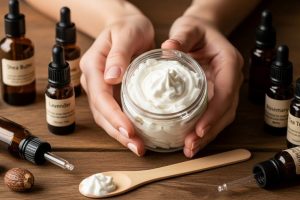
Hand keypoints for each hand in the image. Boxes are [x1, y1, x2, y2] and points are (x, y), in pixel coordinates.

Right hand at [80, 15, 153, 155]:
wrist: (129, 27)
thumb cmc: (128, 27)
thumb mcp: (126, 34)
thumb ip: (118, 55)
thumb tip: (112, 78)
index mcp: (93, 65)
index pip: (100, 96)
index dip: (113, 115)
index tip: (129, 130)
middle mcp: (93, 80)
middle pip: (101, 112)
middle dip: (118, 132)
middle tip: (137, 146)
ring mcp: (101, 88)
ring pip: (106, 117)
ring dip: (121, 134)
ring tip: (138, 147)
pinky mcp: (112, 93)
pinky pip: (115, 113)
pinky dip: (125, 126)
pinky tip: (136, 136)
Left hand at [162, 15, 243, 157]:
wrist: (202, 32)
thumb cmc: (197, 30)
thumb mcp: (189, 28)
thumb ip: (181, 37)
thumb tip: (168, 48)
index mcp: (229, 63)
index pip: (226, 92)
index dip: (214, 113)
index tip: (199, 129)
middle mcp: (231, 79)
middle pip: (226, 111)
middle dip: (210, 132)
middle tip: (191, 147)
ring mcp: (225, 88)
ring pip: (222, 118)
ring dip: (207, 136)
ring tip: (190, 149)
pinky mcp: (216, 94)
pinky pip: (213, 115)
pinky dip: (204, 129)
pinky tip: (191, 140)